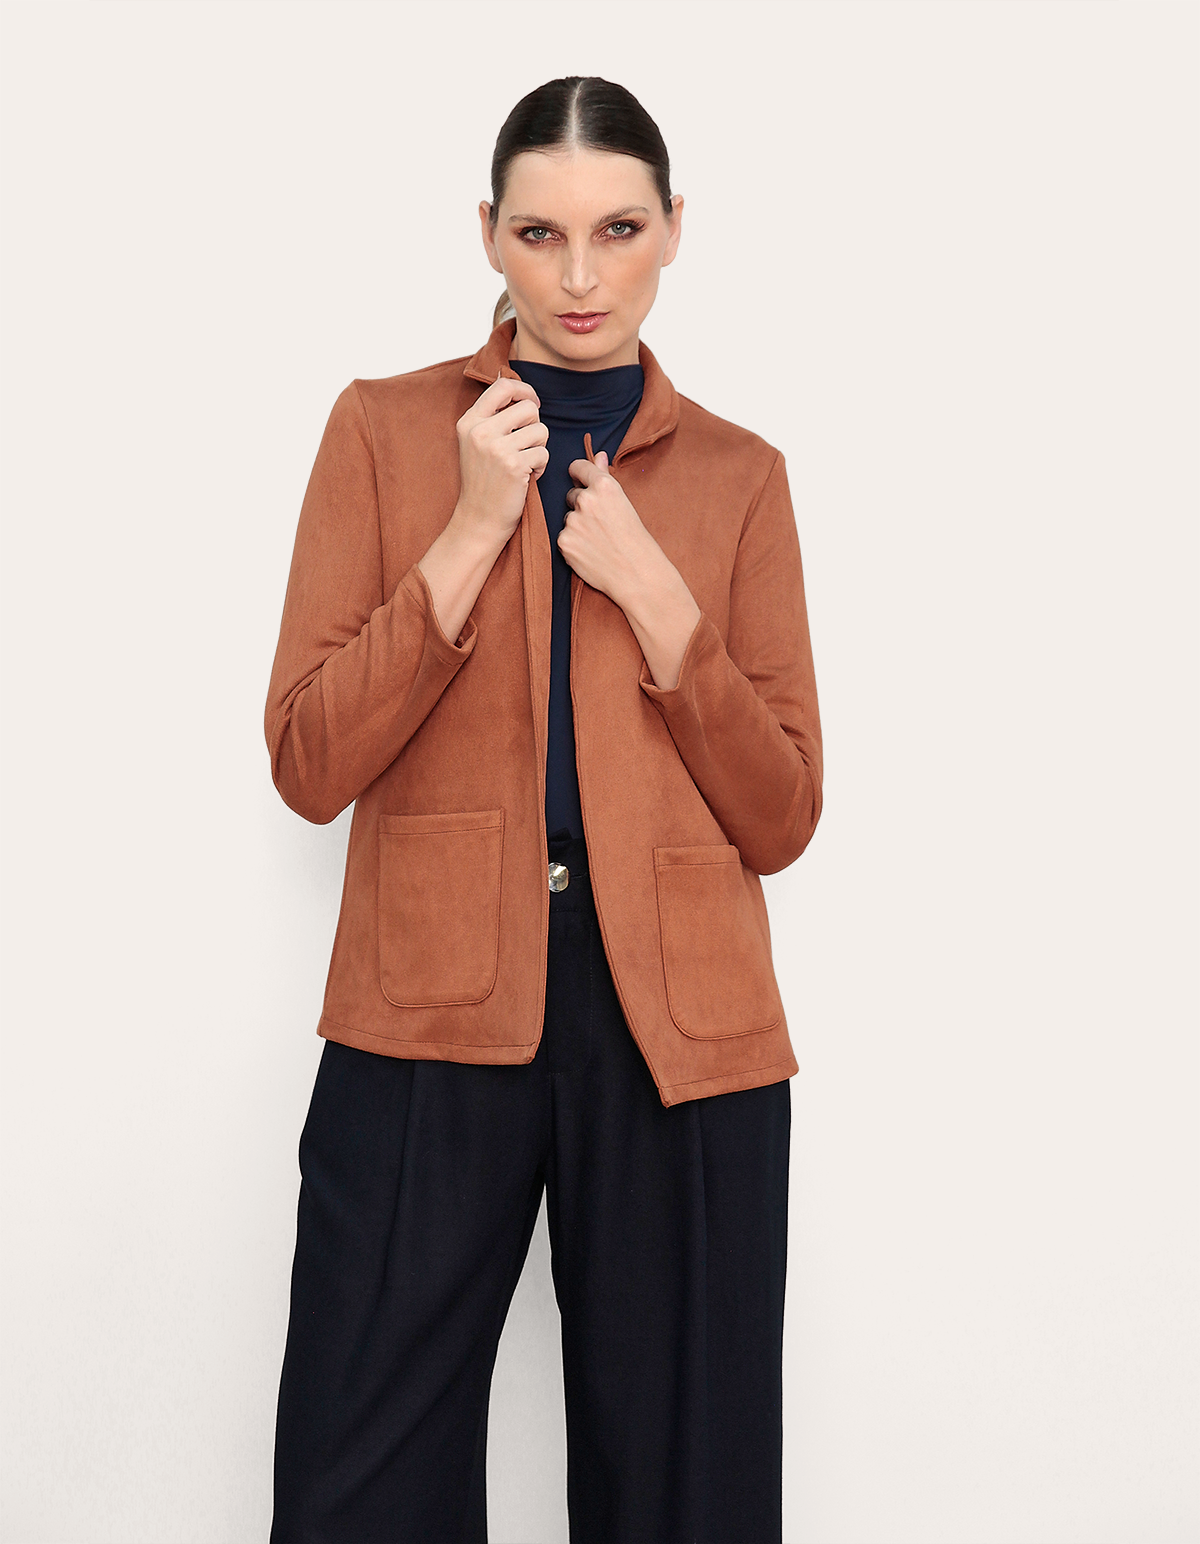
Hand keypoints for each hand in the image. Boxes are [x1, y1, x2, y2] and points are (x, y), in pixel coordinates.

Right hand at [451, 375, 548, 546]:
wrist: (478, 520)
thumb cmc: (484, 481)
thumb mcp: (476, 442)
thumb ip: (491, 415)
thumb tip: (510, 380)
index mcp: (469, 421)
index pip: (503, 386)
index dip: (524, 391)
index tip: (531, 404)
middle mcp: (480, 431)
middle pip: (529, 408)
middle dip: (535, 426)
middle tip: (526, 445)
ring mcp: (496, 448)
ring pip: (541, 430)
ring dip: (539, 448)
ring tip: (525, 463)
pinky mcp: (513, 466)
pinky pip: (544, 453)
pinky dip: (541, 467)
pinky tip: (526, 477)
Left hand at [560, 450, 665, 609]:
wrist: (637, 573)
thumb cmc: (636, 539)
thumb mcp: (625, 503)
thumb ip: (605, 477)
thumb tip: (599, 455)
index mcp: (604, 486)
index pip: (579, 467)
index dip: (579, 474)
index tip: (580, 480)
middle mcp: (586, 500)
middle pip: (572, 495)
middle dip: (581, 506)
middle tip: (601, 524)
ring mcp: (573, 522)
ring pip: (568, 517)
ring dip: (577, 526)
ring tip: (598, 541)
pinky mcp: (564, 542)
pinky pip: (564, 537)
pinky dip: (573, 544)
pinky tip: (590, 552)